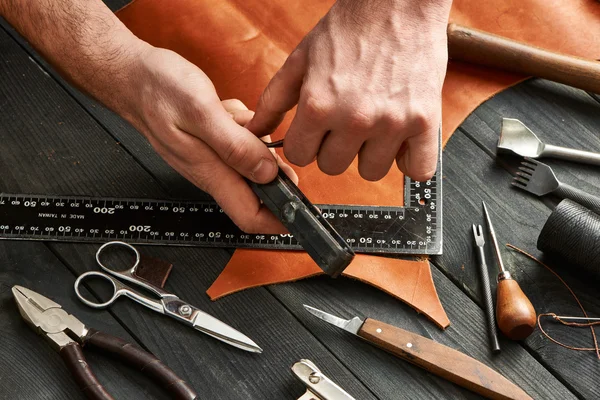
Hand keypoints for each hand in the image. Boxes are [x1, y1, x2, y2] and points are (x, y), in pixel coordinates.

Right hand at [124, 46, 297, 232]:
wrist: (133, 77)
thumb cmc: (159, 91)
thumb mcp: (201, 112)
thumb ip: (235, 146)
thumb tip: (267, 172)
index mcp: (212, 173)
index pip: (249, 217)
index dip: (278, 220)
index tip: (301, 207)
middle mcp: (213, 172)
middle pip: (257, 191)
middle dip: (274, 171)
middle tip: (272, 144)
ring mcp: (212, 159)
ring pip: (251, 163)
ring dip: (257, 142)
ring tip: (238, 119)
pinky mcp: (212, 144)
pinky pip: (241, 144)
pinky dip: (244, 127)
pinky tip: (227, 112)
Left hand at [247, 0, 450, 181]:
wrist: (399, 2)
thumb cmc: (351, 27)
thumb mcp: (301, 58)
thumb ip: (274, 98)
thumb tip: (256, 129)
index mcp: (319, 105)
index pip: (299, 156)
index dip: (304, 143)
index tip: (315, 132)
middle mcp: (354, 119)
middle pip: (332, 167)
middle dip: (334, 148)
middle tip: (344, 123)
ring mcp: (391, 123)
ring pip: (371, 172)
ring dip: (369, 155)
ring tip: (373, 127)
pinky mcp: (424, 122)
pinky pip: (418, 169)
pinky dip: (410, 161)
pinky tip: (401, 141)